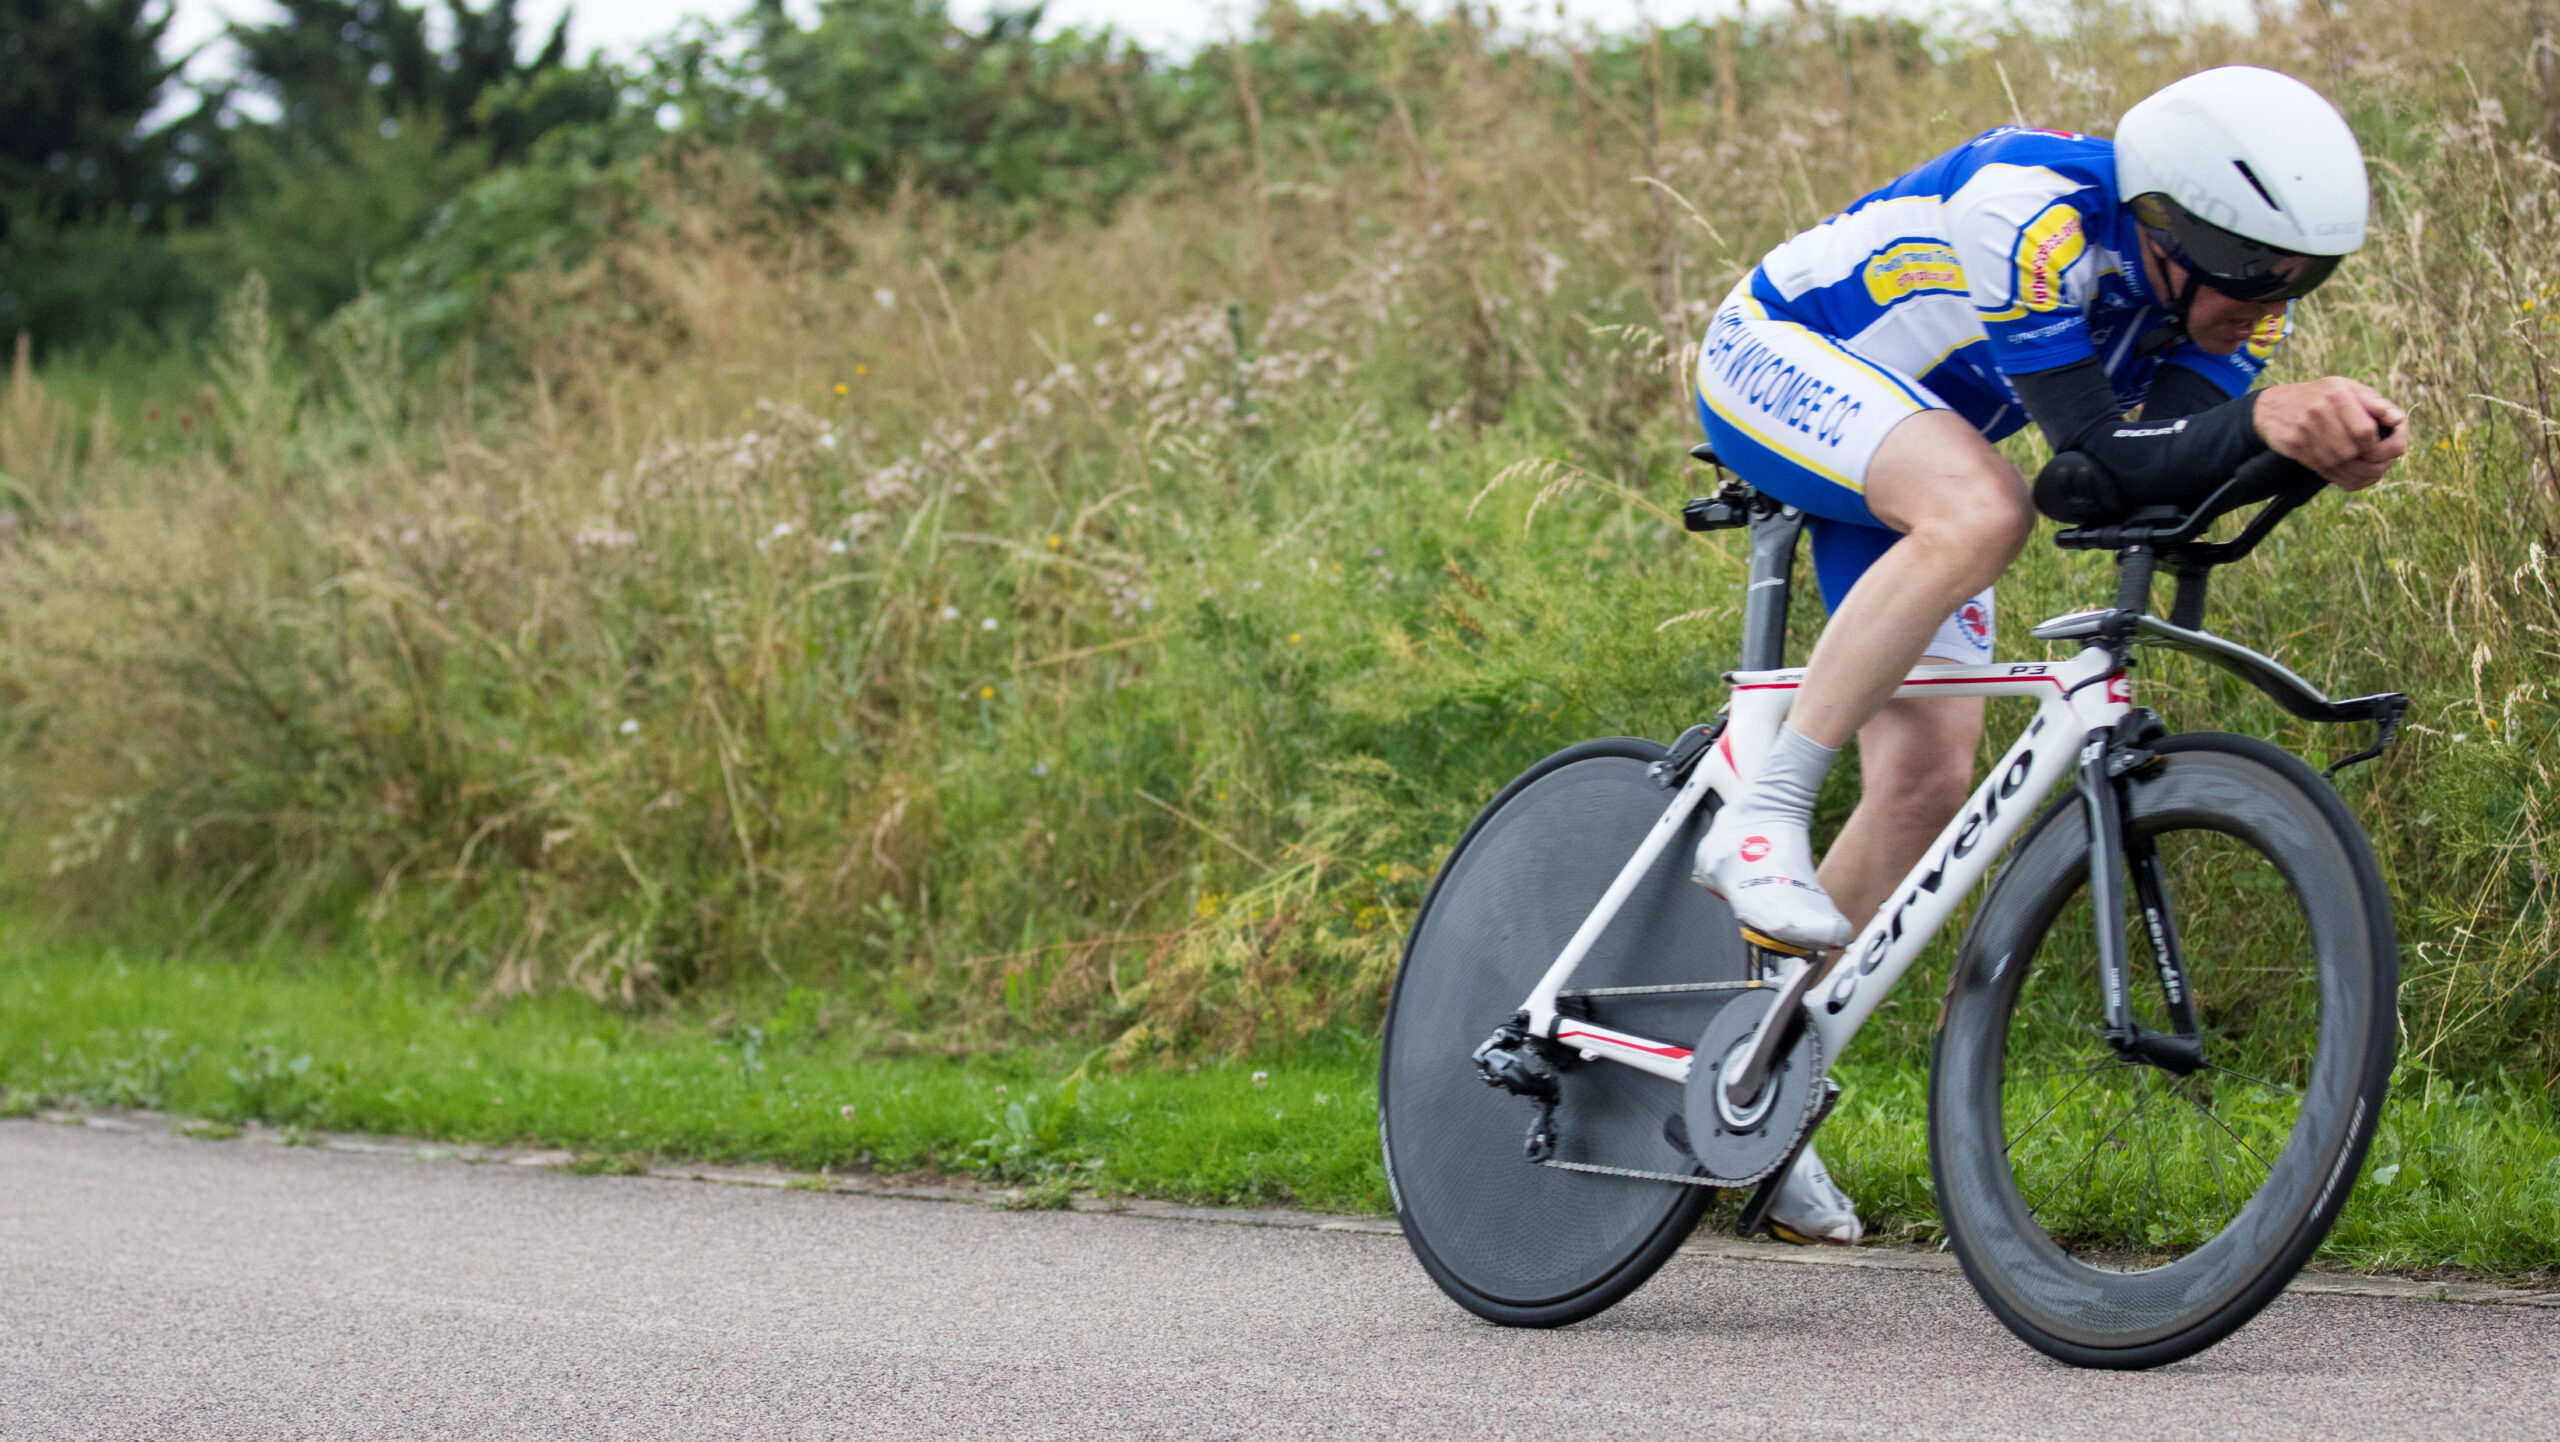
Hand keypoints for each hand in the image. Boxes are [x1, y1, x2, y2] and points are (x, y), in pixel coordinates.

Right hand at [2254, 377, 2409, 490]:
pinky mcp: (2294, 446)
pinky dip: (2341, 476)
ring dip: (2357, 470)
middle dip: (2371, 460)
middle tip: (2380, 461)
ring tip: (2366, 468)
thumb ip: (2375, 403)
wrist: (2273, 406)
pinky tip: (2350, 472)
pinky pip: (2323, 469)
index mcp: (2338, 394)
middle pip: (2354, 451)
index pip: (2366, 431)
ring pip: (2340, 463)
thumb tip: (2399, 419)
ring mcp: (2304, 430)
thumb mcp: (2347, 389)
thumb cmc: (2319, 397)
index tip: (2384, 445)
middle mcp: (2319, 411)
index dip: (2380, 443)